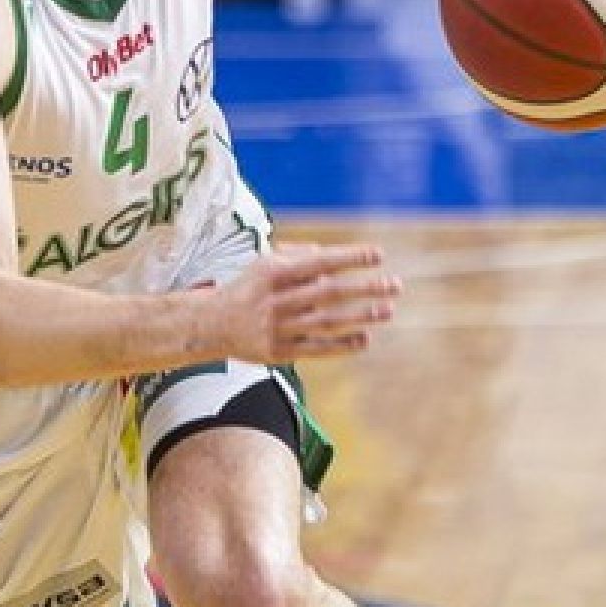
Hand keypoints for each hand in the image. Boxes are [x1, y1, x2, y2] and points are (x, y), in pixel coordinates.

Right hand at [206, 244, 400, 363]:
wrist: (211, 325)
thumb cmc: (246, 289)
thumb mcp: (263, 264)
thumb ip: (296, 257)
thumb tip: (328, 255)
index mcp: (272, 273)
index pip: (318, 262)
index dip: (349, 258)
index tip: (377, 255)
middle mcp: (276, 300)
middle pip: (327, 293)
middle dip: (364, 288)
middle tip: (394, 285)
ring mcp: (278, 328)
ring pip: (326, 322)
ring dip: (360, 316)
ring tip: (387, 310)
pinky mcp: (279, 352)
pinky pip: (317, 349)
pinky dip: (341, 345)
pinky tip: (364, 338)